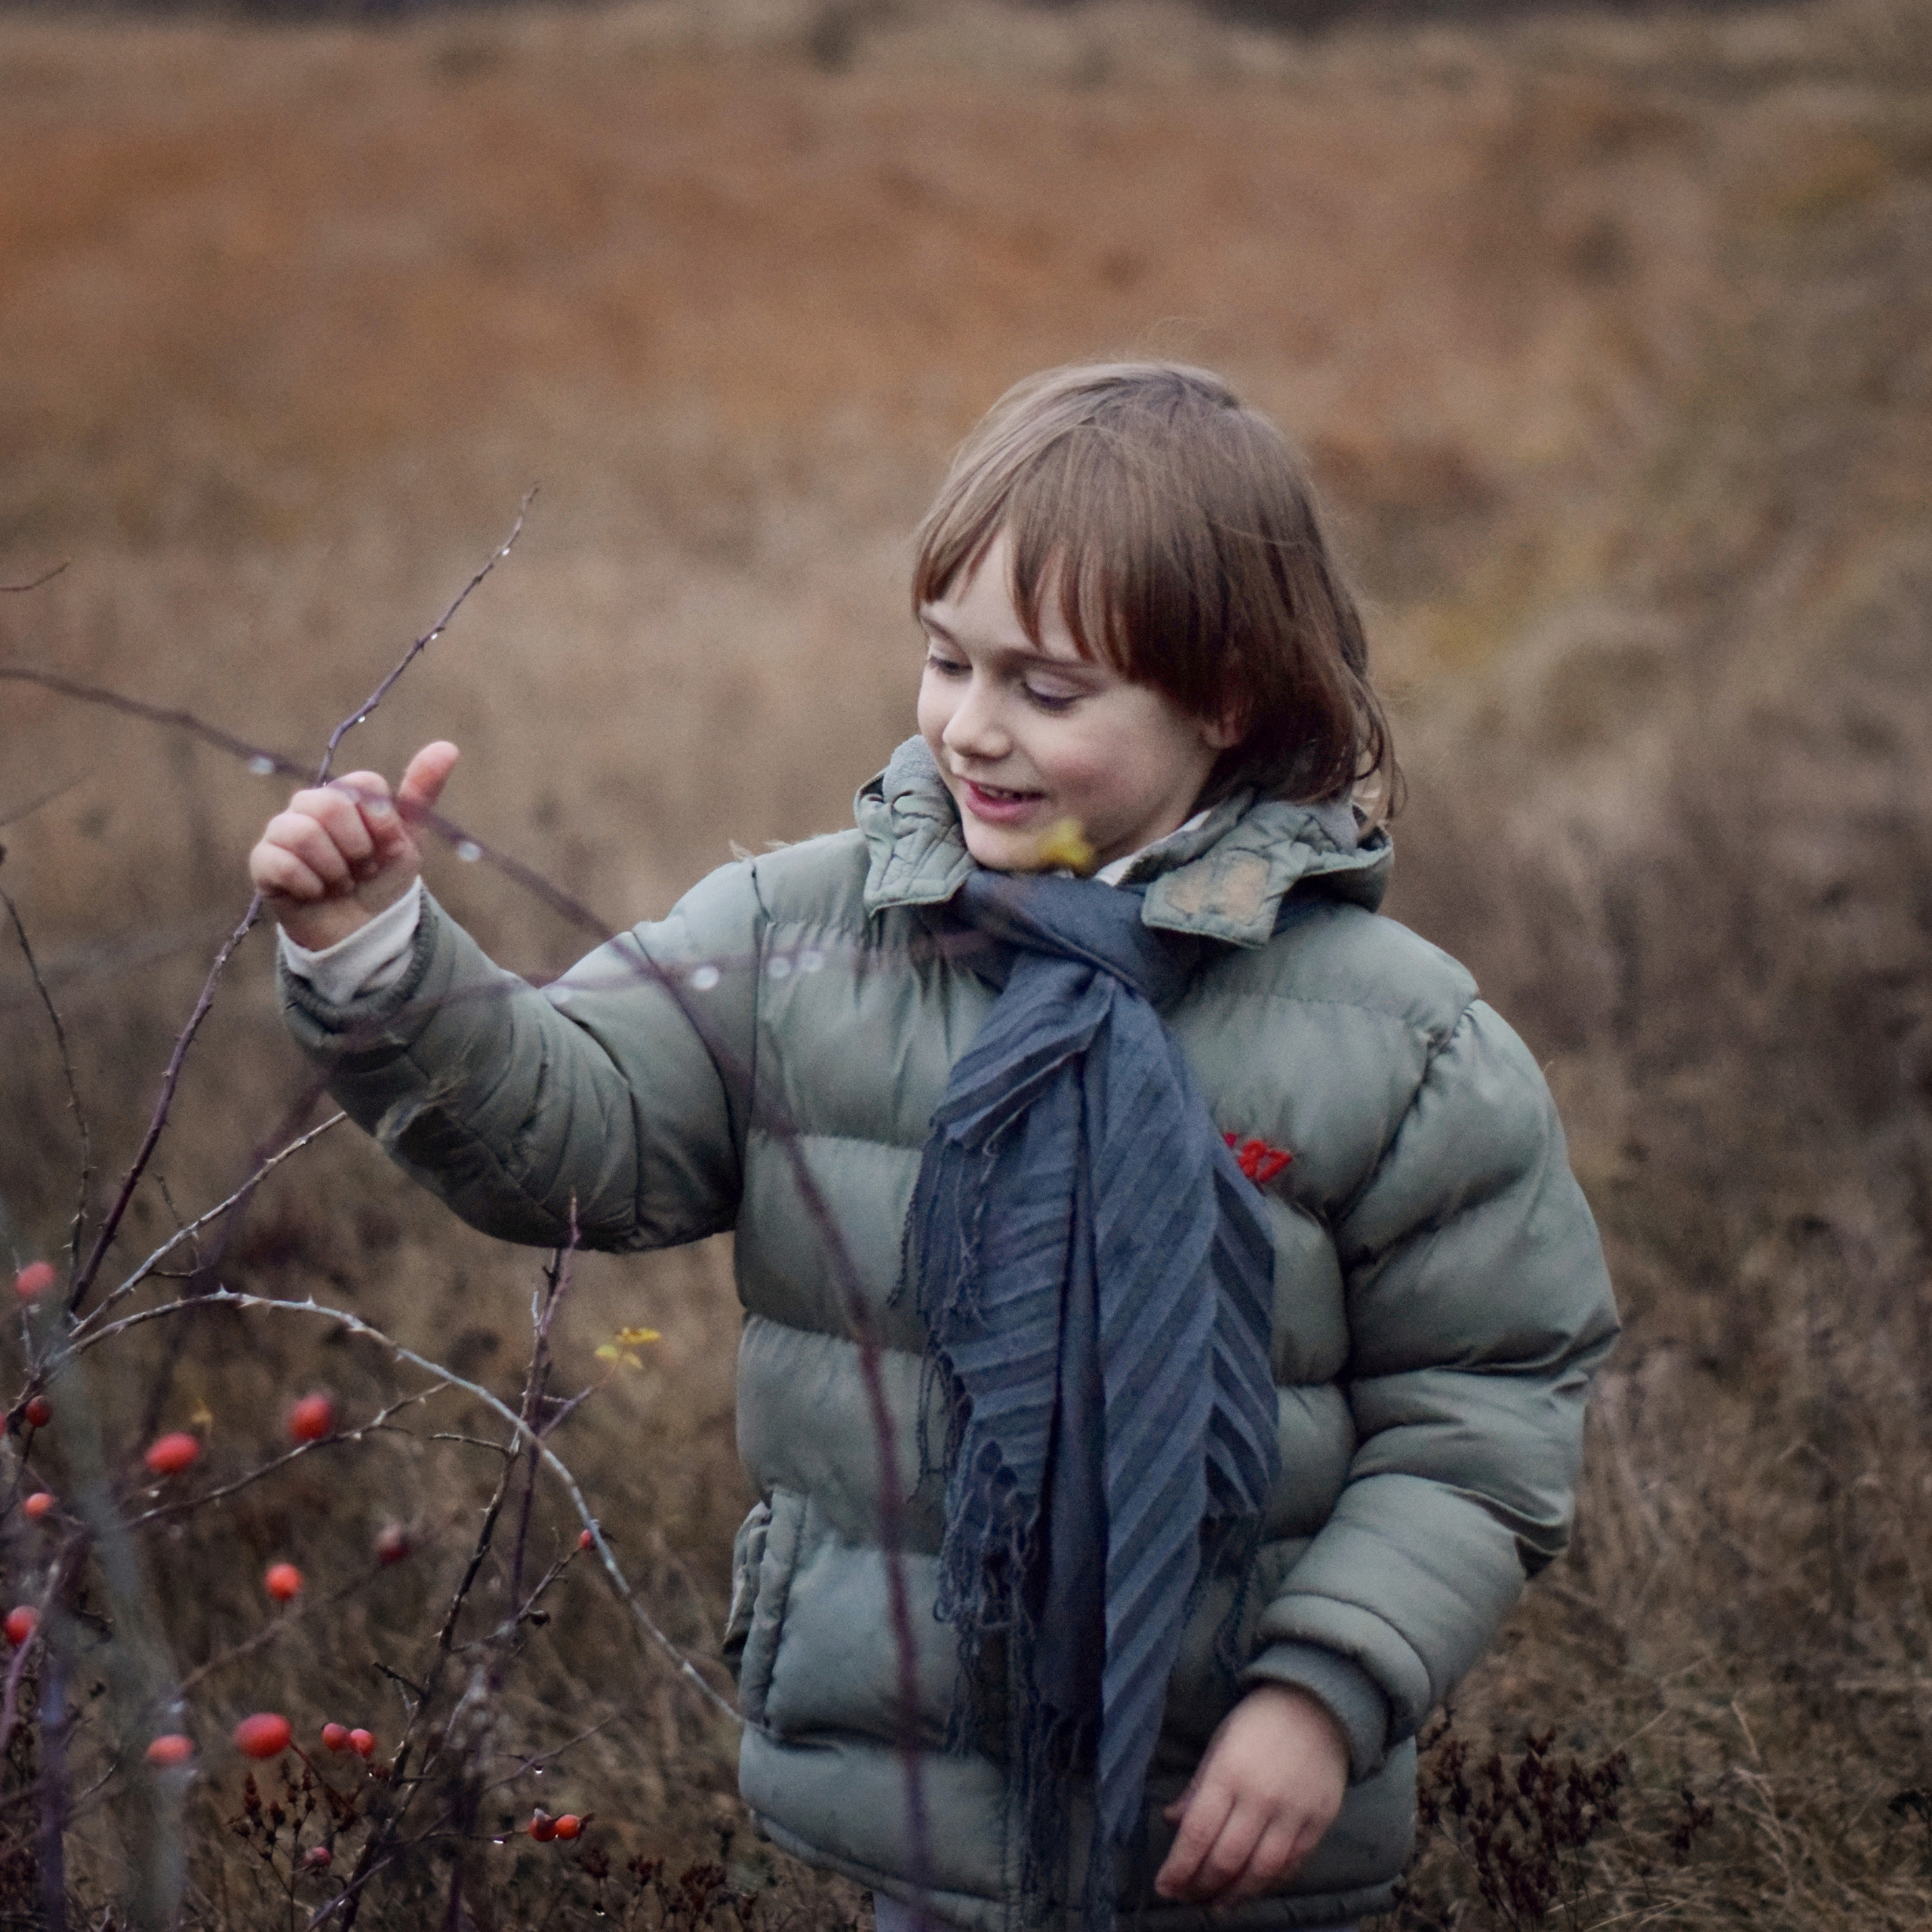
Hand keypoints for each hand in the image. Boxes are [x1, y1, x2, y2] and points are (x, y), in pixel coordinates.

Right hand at [248, 741, 459, 951]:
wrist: (362, 930)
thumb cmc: (382, 879)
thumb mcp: (409, 839)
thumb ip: (421, 793)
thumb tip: (448, 747)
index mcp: (345, 795)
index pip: (364, 784)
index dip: (383, 820)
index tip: (388, 846)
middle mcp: (309, 805)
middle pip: (329, 804)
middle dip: (357, 847)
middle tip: (361, 869)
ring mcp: (282, 831)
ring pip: (302, 833)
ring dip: (334, 869)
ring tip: (341, 883)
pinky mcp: (263, 861)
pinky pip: (281, 862)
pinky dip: (310, 885)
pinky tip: (317, 893)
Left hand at [1153, 1683, 1348, 1906]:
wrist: (1318, 1706)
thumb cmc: (1258, 1723)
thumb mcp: (1219, 1745)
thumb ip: (1197, 1788)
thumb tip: (1172, 1822)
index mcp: (1228, 1774)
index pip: (1197, 1833)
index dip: (1178, 1867)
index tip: (1164, 1886)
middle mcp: (1260, 1799)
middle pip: (1226, 1859)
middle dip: (1201, 1886)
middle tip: (1186, 1897)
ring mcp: (1292, 1814)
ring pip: (1260, 1872)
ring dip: (1234, 1895)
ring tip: (1216, 1903)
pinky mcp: (1318, 1823)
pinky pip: (1291, 1865)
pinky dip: (1268, 1884)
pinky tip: (1252, 1888)